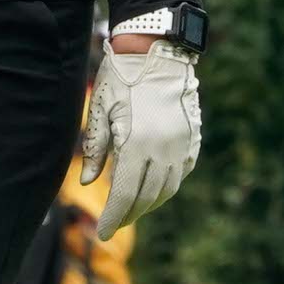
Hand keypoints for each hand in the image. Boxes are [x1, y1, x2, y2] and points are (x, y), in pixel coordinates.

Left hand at [79, 41, 200, 241]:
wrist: (158, 50)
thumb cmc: (122, 77)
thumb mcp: (102, 110)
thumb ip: (97, 149)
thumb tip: (90, 182)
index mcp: (137, 143)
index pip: (125, 194)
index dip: (114, 217)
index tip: (102, 233)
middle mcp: (164, 149)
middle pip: (147, 197)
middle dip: (129, 214)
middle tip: (115, 224)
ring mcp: (182, 144)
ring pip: (168, 189)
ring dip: (150, 203)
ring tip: (133, 209)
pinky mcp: (193, 138)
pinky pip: (182, 173)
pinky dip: (167, 186)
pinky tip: (155, 188)